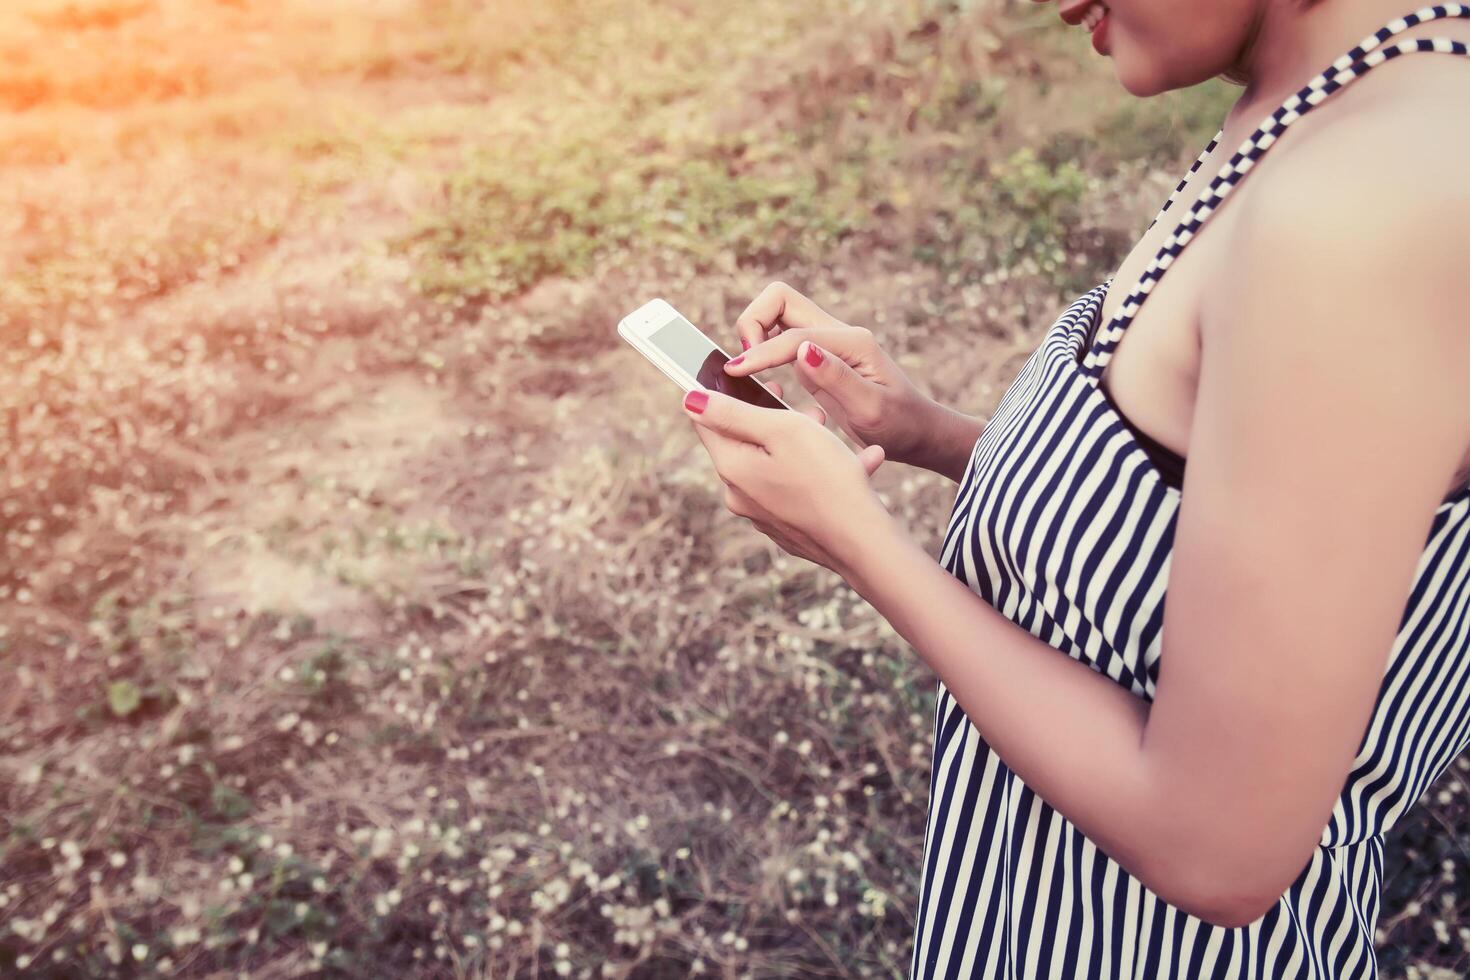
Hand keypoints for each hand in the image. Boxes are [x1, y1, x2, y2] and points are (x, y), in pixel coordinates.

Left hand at [681, 384, 889, 577]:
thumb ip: (732, 412)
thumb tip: (689, 400)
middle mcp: (740, 496)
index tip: (751, 381)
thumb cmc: (826, 478)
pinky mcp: (788, 527)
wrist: (863, 541)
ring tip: (832, 432)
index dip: (723, 394)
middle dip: (774, 419)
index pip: (707, 423)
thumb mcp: (781, 430)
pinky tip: (858, 464)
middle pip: (745, 443)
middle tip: (803, 406)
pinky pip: (797, 488)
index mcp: (732, 468)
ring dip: (803, 443)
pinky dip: (819, 472)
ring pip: (776, 464)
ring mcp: (763, 515)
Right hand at [722, 281, 962, 472]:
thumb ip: (837, 378)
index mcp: (851, 342)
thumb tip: (803, 350)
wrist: (916, 432)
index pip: (793, 336)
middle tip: (744, 362)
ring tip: (746, 369)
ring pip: (776, 313)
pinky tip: (758, 378)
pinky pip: (779, 339)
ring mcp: (824, 343)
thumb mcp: (872, 409)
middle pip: (780, 298)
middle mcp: (836, 334)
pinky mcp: (816, 358)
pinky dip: (761, 349)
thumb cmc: (899, 424)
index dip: (760, 352)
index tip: (735, 372)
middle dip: (753, 321)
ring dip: (754, 332)